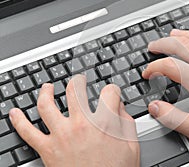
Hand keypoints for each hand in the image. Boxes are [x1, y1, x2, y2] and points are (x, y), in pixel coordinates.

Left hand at [9, 75, 139, 166]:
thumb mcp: (131, 147)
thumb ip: (127, 122)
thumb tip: (120, 107)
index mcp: (104, 122)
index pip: (108, 92)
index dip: (112, 90)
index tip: (111, 93)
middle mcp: (81, 124)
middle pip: (75, 90)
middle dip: (78, 81)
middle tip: (79, 81)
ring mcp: (61, 135)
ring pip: (47, 105)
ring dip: (46, 92)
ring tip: (48, 88)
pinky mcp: (47, 149)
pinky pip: (27, 132)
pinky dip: (18, 121)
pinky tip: (15, 113)